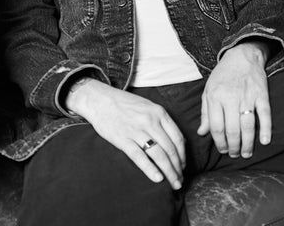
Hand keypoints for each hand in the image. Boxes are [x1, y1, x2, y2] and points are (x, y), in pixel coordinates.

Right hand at [67, 79, 185, 189]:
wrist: (100, 100)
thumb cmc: (125, 104)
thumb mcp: (148, 106)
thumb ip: (162, 121)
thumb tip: (177, 141)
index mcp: (159, 112)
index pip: (177, 138)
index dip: (182, 155)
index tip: (183, 166)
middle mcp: (150, 121)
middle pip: (170, 149)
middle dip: (177, 167)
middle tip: (180, 180)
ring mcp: (136, 130)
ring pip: (158, 155)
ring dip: (169, 171)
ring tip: (173, 183)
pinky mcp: (123, 139)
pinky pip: (140, 157)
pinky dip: (150, 169)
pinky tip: (157, 178)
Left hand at [198, 41, 271, 158]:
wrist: (242, 55)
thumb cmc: (223, 75)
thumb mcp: (208, 91)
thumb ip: (205, 113)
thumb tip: (202, 133)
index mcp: (215, 97)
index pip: (216, 126)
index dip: (219, 142)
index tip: (223, 150)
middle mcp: (230, 97)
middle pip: (232, 129)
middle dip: (233, 146)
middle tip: (235, 154)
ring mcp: (247, 96)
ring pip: (247, 125)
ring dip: (247, 143)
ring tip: (246, 153)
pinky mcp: (261, 94)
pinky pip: (264, 114)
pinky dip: (265, 128)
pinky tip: (265, 141)